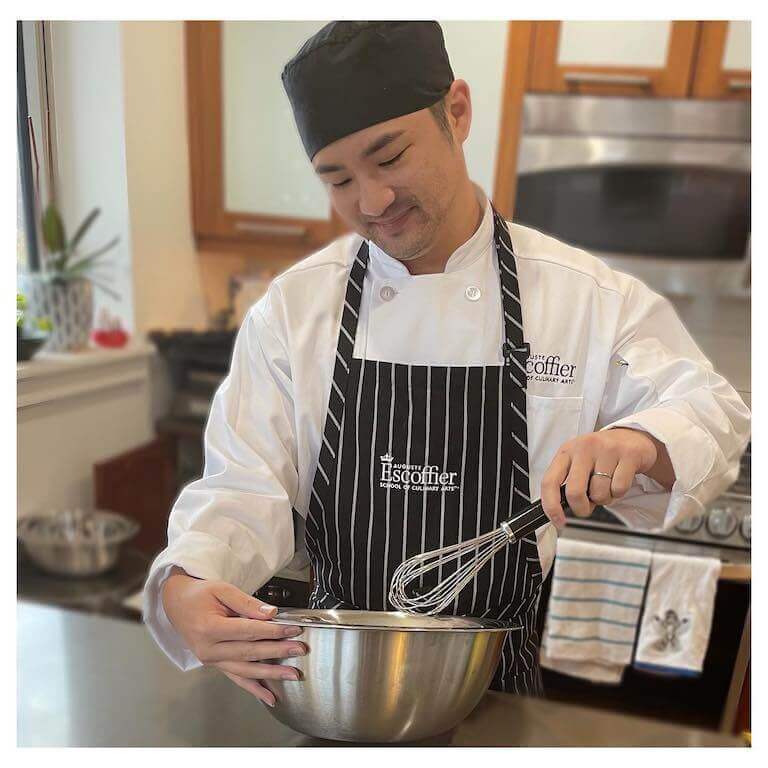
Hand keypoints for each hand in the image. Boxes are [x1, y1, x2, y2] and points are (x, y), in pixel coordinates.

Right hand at [161, 568, 304, 706]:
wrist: (176, 604)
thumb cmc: (199, 594)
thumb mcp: (222, 589)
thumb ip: (247, 603)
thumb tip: (270, 614)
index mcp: (209, 628)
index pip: (249, 631)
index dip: (273, 631)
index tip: (293, 629)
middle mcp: (209, 649)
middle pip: (250, 652)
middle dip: (278, 652)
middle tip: (300, 649)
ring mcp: (211, 660)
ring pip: (245, 670)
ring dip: (271, 674)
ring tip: (292, 674)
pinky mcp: (215, 665)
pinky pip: (236, 678)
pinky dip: (254, 689)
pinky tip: (269, 697)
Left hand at [540, 428, 660, 528]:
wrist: (632, 438)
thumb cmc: (601, 455)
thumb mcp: (579, 462)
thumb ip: (568, 483)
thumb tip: (561, 511)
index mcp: (566, 451)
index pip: (549, 481)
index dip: (551, 506)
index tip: (558, 521)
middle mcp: (583, 448)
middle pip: (574, 491)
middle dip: (581, 508)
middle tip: (587, 507)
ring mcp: (606, 450)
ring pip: (599, 493)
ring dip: (604, 499)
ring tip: (607, 486)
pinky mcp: (628, 455)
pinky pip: (619, 489)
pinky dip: (619, 493)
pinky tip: (619, 480)